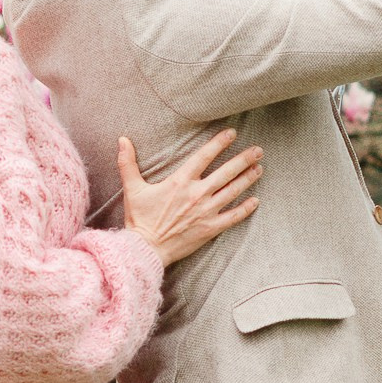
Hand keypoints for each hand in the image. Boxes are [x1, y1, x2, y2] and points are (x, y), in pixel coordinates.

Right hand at [118, 129, 261, 264]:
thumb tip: (122, 139)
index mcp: (180, 182)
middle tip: (258, 151)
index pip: (204, 156)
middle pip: (226, 172)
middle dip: (244, 159)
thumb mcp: (132, 189)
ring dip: (247, 179)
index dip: (219, 143)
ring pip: (232, 191)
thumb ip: (128, 163)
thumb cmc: (139, 219)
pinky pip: (233, 217)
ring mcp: (206, 212)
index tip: (232, 134)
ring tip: (259, 169)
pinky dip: (245, 209)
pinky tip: (255, 201)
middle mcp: (196, 194)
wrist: (146, 249)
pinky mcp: (210, 229)